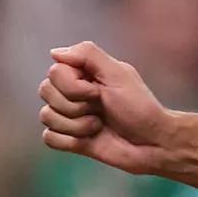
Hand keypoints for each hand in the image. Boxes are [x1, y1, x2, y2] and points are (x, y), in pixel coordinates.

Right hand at [37, 42, 179, 176]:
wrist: (151, 143)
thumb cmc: (140, 107)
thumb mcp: (118, 74)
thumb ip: (88, 54)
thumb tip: (54, 53)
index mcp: (82, 73)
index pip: (54, 73)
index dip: (73, 86)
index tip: (98, 92)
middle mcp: (72, 92)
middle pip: (45, 92)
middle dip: (75, 106)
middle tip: (100, 109)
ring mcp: (70, 116)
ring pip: (46, 116)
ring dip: (76, 125)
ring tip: (98, 126)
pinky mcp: (70, 139)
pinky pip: (49, 138)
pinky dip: (69, 140)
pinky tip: (89, 140)